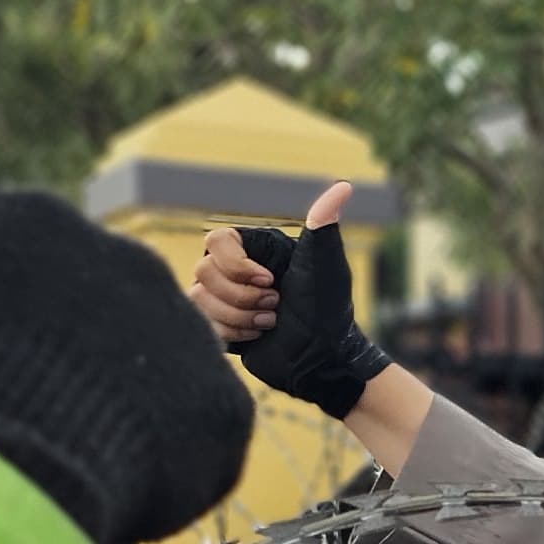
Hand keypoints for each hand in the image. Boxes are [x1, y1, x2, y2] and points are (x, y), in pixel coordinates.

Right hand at [0, 34, 249, 543]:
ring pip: (134, 387)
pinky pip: (189, 444)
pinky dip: (151, 473)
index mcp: (31, 219)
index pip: (0, 284)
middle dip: (36, 376)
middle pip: (74, 333)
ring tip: (43, 464)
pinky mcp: (219, 416)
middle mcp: (122, 260)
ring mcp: (181, 336)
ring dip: (96, 422)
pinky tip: (99, 490)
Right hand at [194, 181, 391, 417]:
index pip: (216, 241)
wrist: (323, 358)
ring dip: (239, 316)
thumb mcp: (325, 263)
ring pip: (199, 299)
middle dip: (241, 296)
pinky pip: (203, 323)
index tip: (269, 280)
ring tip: (271, 322)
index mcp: (256, 249)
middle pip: (203, 271)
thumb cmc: (327, 309)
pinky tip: (259, 336)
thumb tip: (343, 186)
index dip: (235, 265)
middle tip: (276, 304)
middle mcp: (236, 270)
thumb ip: (324, 223)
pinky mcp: (221, 325)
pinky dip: (233, 334)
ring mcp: (226, 298)